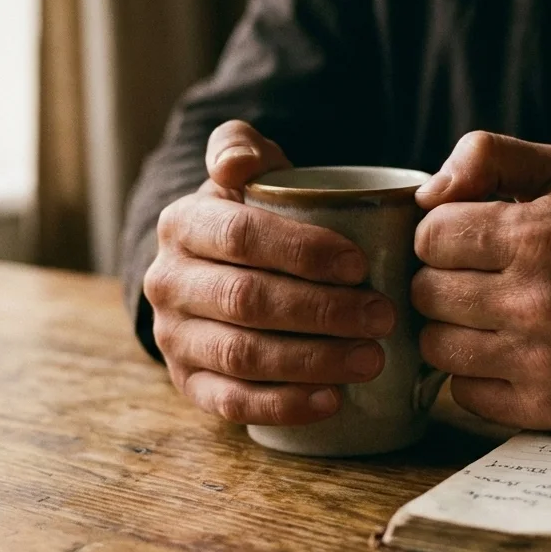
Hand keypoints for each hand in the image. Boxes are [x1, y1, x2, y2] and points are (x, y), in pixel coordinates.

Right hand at [143, 121, 396, 424]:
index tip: (360, 265)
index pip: (240, 237)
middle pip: (247, 301)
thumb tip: (238, 164)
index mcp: (182, 224)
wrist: (211, 268)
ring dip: (312, 361)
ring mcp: (173, 338)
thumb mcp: (246, 169)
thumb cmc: (249, 215)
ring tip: (372, 357)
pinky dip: (283, 405)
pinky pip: (231, 403)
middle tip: (383, 316)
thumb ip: (241, 146)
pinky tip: (331, 400)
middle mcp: (167, 282)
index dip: (302, 252)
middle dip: (321, 311)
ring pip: (242, 356)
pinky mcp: (188, 384)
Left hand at [412, 132, 550, 429]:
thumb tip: (427, 194)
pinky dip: (475, 375)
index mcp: (539, 236)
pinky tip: (506, 353)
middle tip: (477, 278)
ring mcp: (541, 361)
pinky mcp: (546, 408)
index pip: (430, 236)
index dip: (442, 234)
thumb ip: (488, 156)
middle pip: (426, 293)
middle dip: (442, 279)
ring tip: (486, 316)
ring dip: (452, 329)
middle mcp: (537, 301)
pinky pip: (463, 393)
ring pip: (435, 345)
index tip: (466, 239)